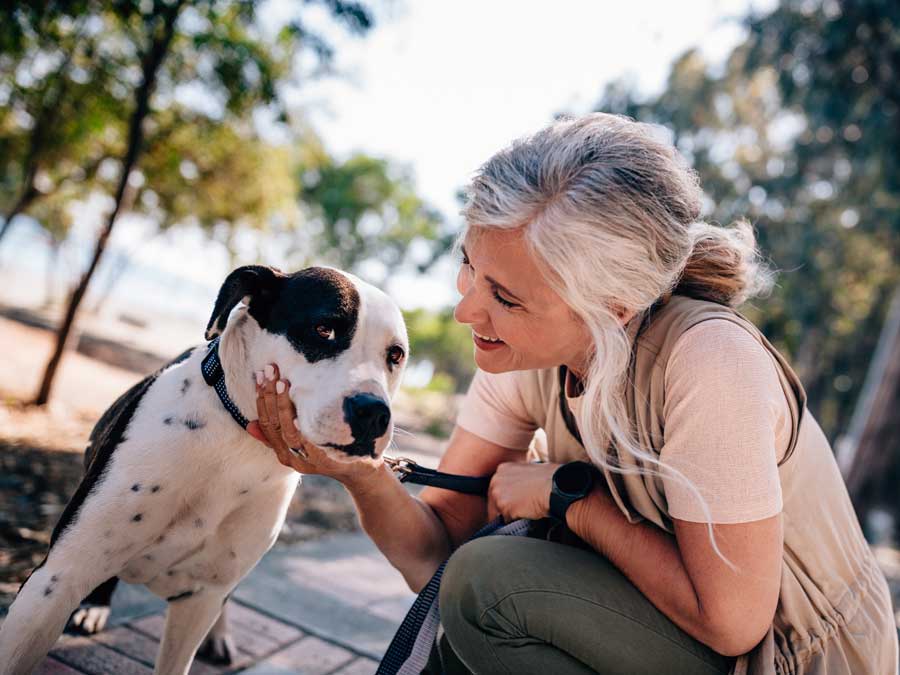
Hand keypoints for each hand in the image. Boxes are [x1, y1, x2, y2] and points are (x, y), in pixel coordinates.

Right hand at [248, 363, 382, 487]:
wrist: (361, 470)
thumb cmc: (331, 452)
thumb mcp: (302, 445)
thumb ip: (278, 436)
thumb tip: (251, 424)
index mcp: (284, 454)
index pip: (266, 424)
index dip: (261, 400)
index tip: (259, 376)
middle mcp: (293, 459)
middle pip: (275, 425)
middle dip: (269, 396)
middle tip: (270, 370)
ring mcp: (309, 461)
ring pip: (289, 432)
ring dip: (284, 406)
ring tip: (283, 383)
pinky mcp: (326, 461)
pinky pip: (311, 444)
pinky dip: (302, 429)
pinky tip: (298, 415)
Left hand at [487, 461, 559, 521]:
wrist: (556, 487)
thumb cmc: (550, 478)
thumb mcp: (530, 471)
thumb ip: (519, 479)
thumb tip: (520, 489)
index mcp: (503, 469)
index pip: (497, 488)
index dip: (505, 498)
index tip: (511, 503)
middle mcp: (496, 479)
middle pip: (494, 500)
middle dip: (503, 508)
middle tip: (517, 511)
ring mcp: (498, 493)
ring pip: (499, 511)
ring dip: (509, 515)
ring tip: (524, 513)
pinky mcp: (504, 507)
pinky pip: (506, 520)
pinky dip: (514, 521)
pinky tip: (526, 515)